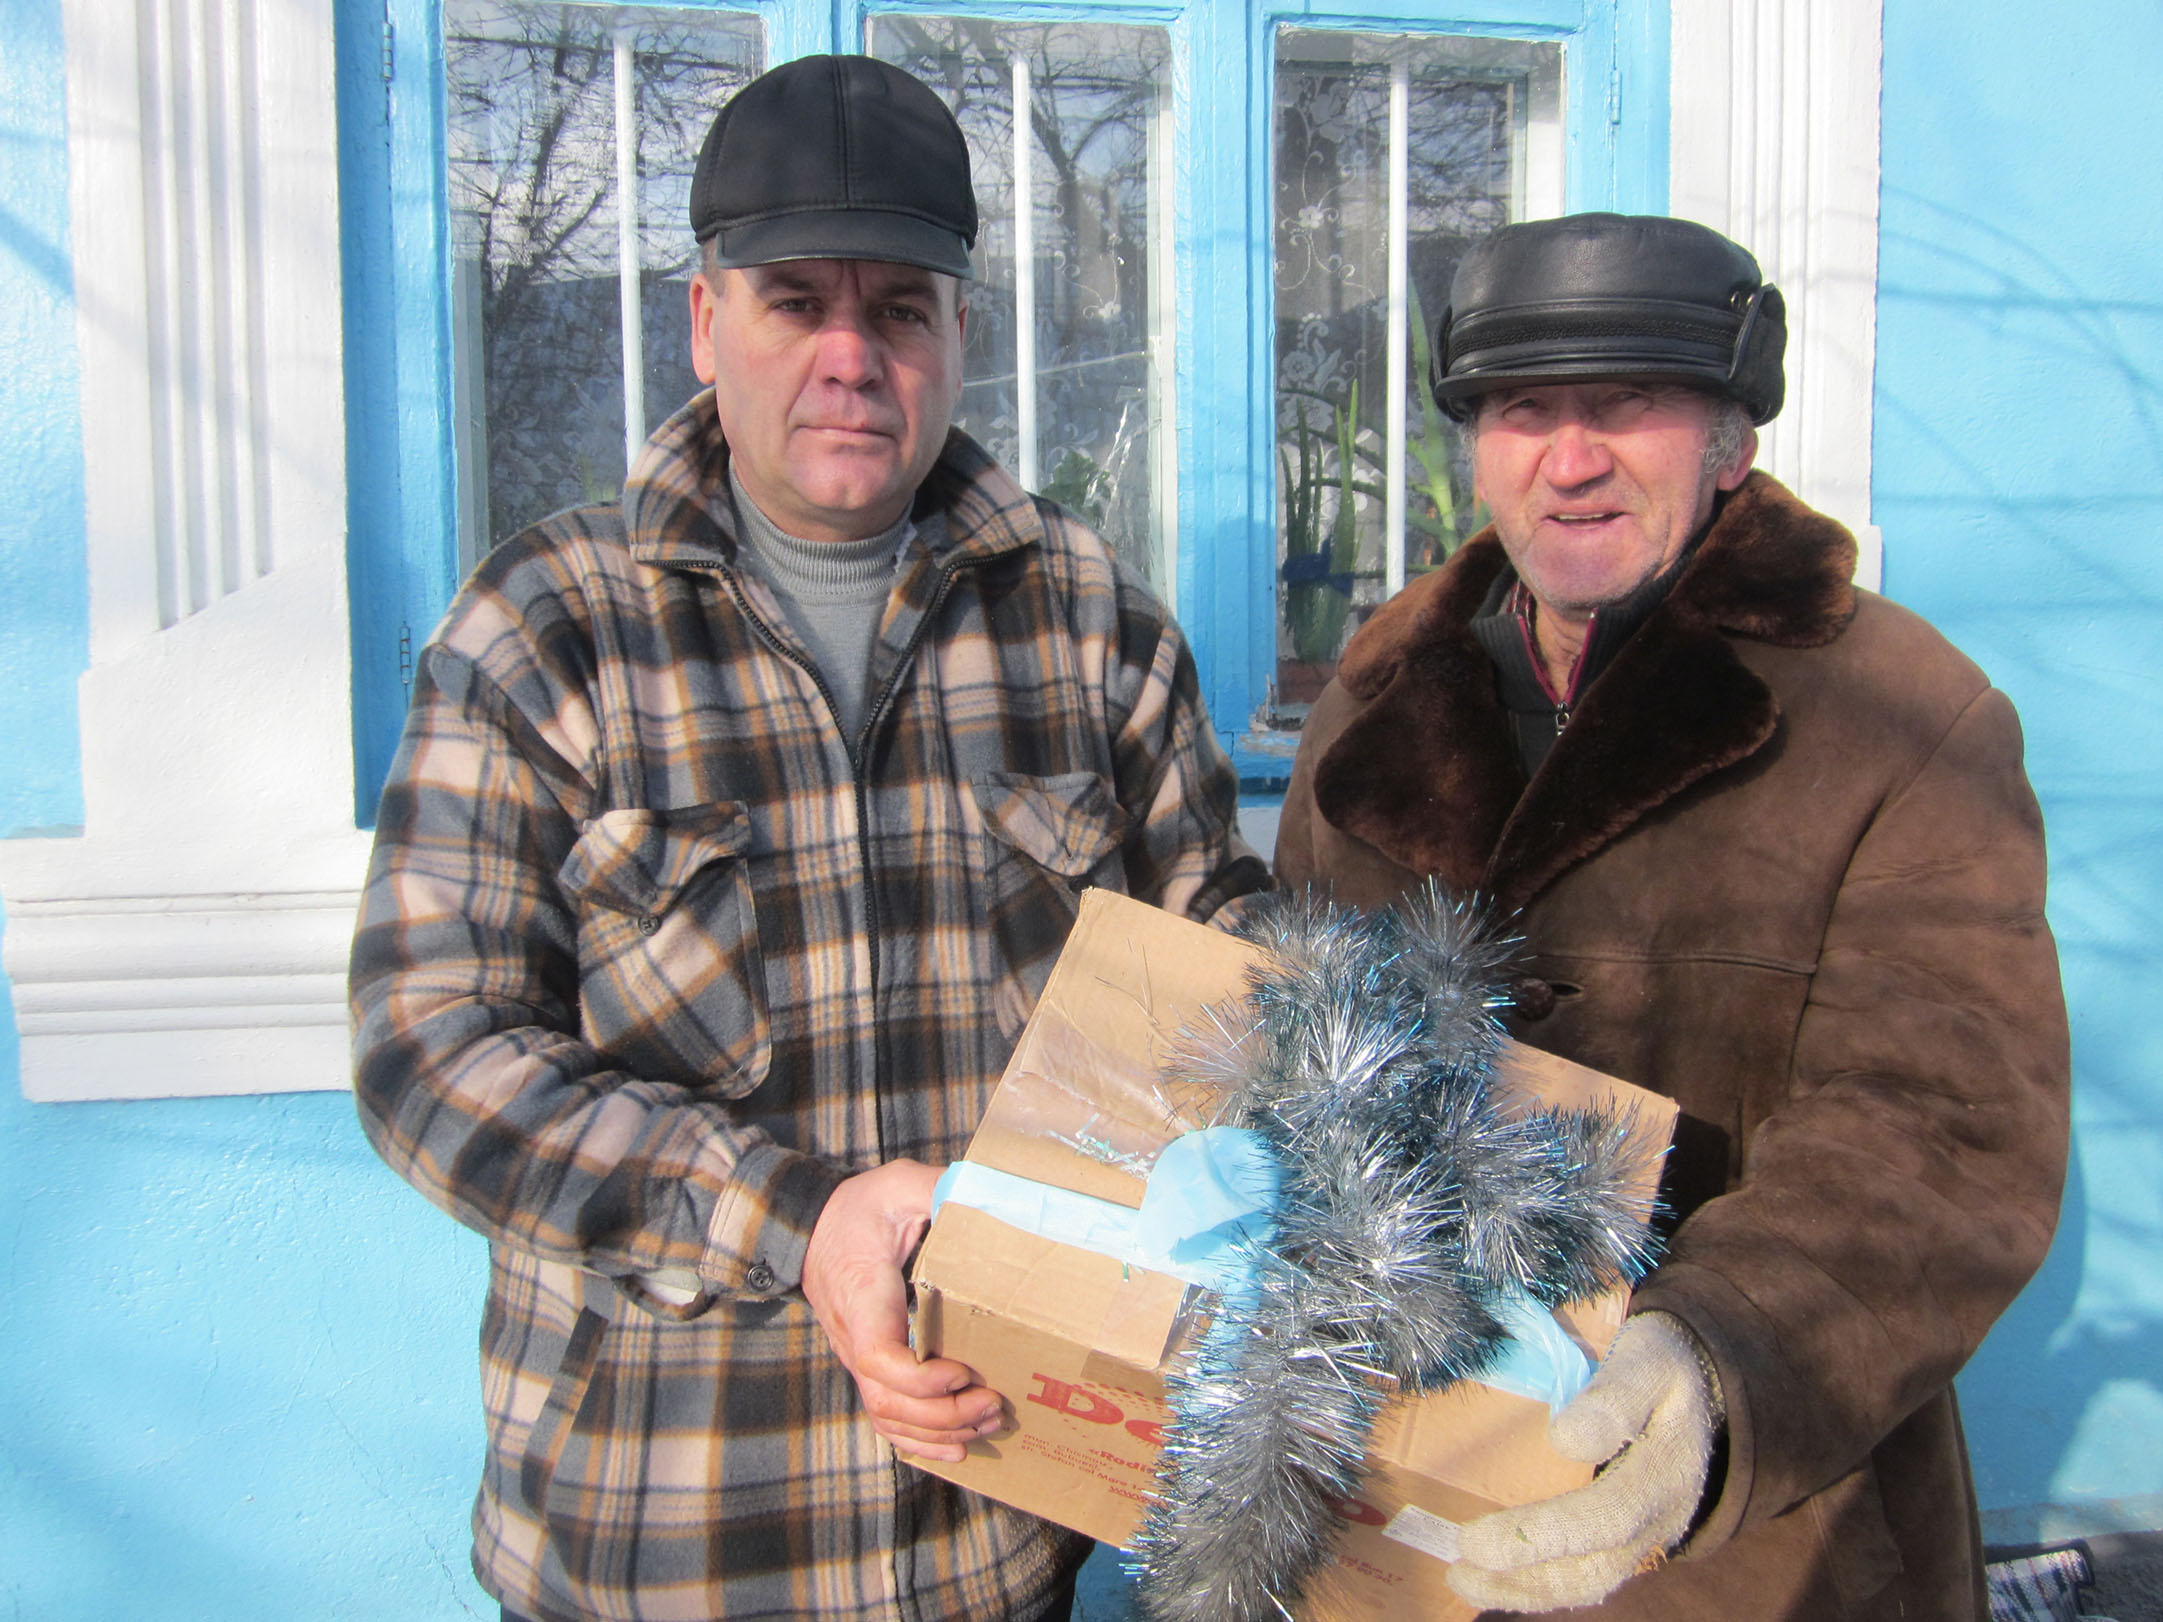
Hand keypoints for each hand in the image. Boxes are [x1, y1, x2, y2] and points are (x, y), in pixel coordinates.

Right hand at [801, 1159, 1003, 1462]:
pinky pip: (885, 1417)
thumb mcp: (897, 1185)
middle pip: (889, 1401)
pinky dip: (919, 1440)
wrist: (811, 1228)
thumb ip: (937, 1188)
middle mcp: (855, 1338)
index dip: (922, 1378)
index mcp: (863, 1297)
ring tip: (987, 1422)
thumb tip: (988, 1197)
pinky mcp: (867, 1366)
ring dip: (938, 1430)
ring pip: (888, 1417)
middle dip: (944, 1413)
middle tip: (993, 1401)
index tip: (964, 1370)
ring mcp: (858, 1358)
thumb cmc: (859, 1208)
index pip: (879, 1357)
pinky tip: (956, 1445)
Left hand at [1447, 1311, 1721, 1611]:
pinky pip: (1584, 1573)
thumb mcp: (1649, 1361)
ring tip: (1462, 1580)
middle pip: (1594, 1568)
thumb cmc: (1662, 1367)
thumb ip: (1616, 1397)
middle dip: (1523, 1576)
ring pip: (1588, 1581)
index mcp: (1666, 1471)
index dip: (1543, 1535)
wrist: (1700, 1387)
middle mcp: (1658, 1517)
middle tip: (1459, 1566)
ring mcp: (1644, 1534)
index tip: (1477, 1539)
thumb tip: (1566, 1439)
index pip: (1607, 1518)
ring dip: (1524, 1590)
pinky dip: (1535, 1583)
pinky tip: (1490, 1576)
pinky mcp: (1626, 1537)